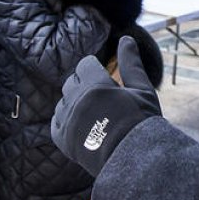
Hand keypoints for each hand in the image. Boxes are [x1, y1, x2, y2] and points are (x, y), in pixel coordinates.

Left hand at [51, 36, 161, 175]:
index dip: (95, 70)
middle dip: (84, 85)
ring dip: (75, 103)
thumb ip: (131, 63)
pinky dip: (66, 121)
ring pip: (63, 102)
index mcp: (95, 85)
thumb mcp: (141, 89)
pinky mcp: (62, 140)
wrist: (135, 161)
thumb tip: (126, 38)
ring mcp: (67, 121)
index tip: (105, 80)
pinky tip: (81, 126)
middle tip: (101, 98)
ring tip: (94, 115)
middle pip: (72, 82)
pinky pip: (56, 122)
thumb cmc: (141, 123)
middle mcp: (77, 101)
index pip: (85, 65)